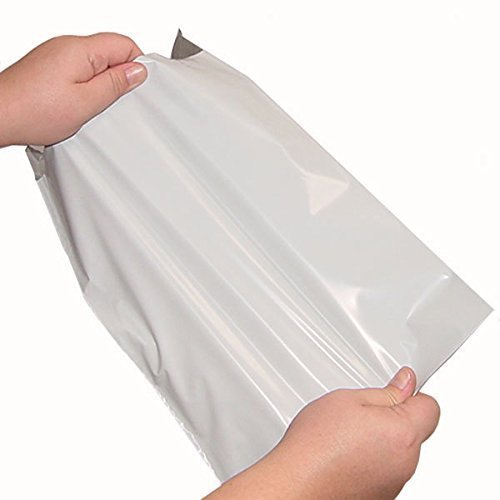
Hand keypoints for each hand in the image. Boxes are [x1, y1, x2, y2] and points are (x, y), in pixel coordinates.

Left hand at [0, 33, 146, 146]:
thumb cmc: (34, 111)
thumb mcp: (87, 102)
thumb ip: (116, 84)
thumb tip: (138, 71)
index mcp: (80, 49)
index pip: (125, 44)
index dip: (137, 65)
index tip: (137, 87)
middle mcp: (67, 45)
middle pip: (110, 52)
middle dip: (119, 77)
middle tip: (111, 102)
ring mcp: (56, 54)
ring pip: (94, 63)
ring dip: (101, 84)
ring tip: (91, 106)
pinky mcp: (49, 67)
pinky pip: (78, 71)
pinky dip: (85, 86)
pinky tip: (78, 104)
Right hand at [207, 367, 438, 498]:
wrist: (296, 485)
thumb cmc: (316, 446)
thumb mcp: (347, 400)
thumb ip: (384, 393)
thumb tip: (406, 384)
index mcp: (402, 434)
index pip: (429, 406)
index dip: (411, 393)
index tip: (397, 387)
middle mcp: (406, 463)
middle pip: (413, 430)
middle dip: (392, 417)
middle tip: (359, 411)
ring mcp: (394, 483)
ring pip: (397, 450)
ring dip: (380, 439)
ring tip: (345, 435)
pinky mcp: (381, 495)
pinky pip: (384, 468)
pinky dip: (370, 459)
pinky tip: (343, 454)